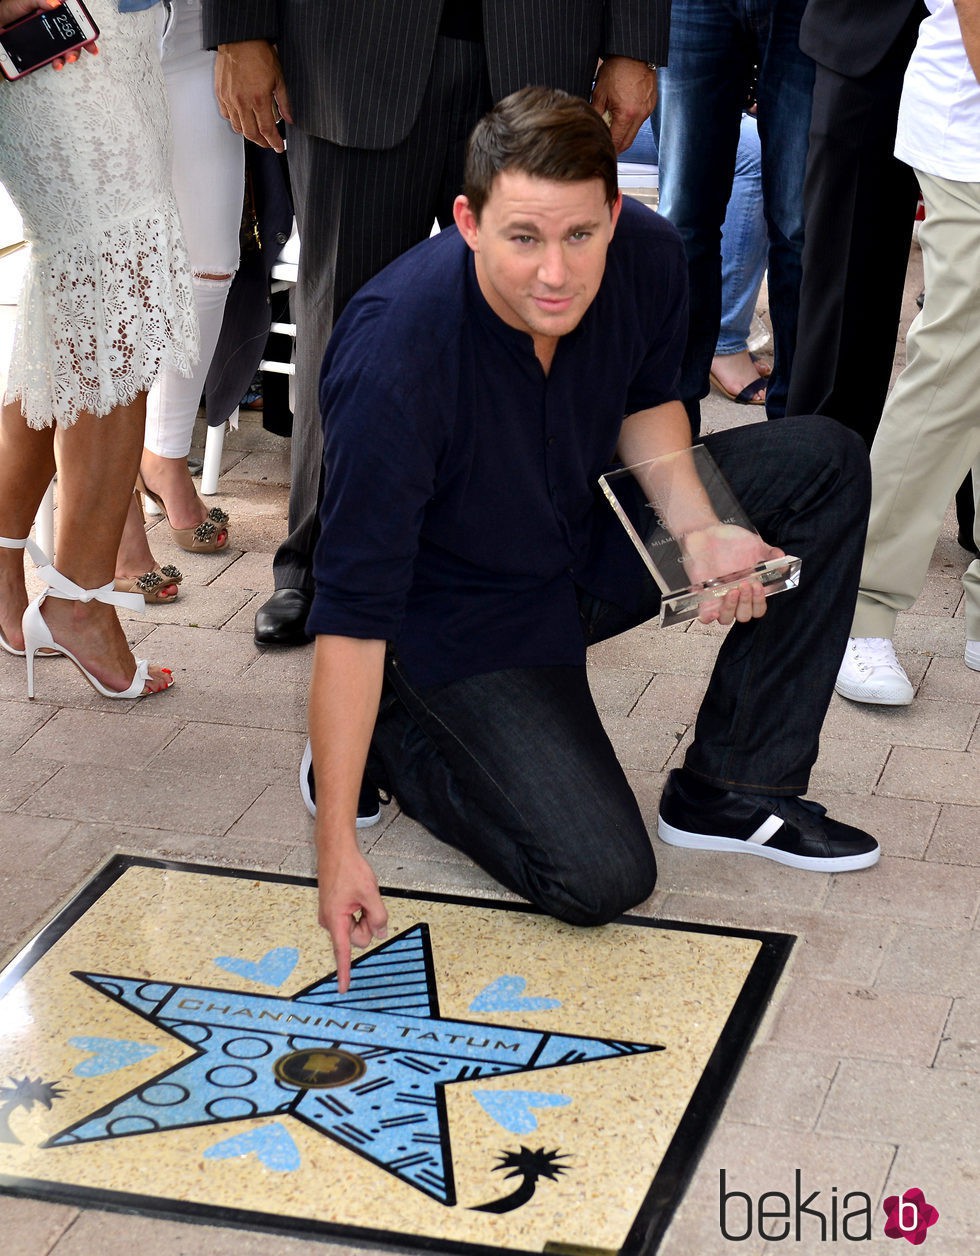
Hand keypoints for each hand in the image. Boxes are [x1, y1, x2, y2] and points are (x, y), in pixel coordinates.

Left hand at [0, 0, 97, 68]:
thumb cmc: (8, 10)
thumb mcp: (24, 2)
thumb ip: (39, 0)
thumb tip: (56, 2)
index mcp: (50, 13)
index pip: (71, 22)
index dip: (84, 31)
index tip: (91, 41)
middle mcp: (51, 27)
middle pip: (71, 40)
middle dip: (77, 49)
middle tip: (73, 54)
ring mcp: (47, 40)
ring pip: (63, 52)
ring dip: (66, 58)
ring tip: (62, 61)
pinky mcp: (40, 51)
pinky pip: (51, 59)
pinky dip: (56, 63)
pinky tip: (55, 64)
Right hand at [214, 39, 292, 151]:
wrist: (240, 38)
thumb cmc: (259, 54)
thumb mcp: (279, 78)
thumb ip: (284, 102)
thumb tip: (289, 119)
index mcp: (259, 100)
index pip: (267, 130)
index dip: (274, 142)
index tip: (279, 147)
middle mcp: (242, 102)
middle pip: (251, 134)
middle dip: (262, 142)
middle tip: (269, 142)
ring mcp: (229, 98)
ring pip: (238, 127)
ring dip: (249, 133)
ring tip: (257, 132)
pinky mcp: (220, 93)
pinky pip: (227, 115)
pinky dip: (235, 121)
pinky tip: (242, 118)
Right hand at [317, 842, 387, 992]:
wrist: (335, 851)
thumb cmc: (348, 869)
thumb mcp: (370, 893)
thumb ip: (378, 916)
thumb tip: (381, 933)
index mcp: (335, 920)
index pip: (342, 951)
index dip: (345, 971)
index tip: (344, 989)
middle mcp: (330, 921)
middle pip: (358, 938)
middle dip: (367, 924)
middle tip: (367, 902)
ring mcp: (332, 916)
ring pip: (356, 927)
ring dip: (364, 915)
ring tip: (360, 895)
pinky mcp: (335, 910)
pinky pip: (352, 918)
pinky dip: (359, 910)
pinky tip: (357, 895)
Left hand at [591, 56, 656, 152]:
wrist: (634, 52)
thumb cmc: (616, 69)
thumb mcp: (599, 93)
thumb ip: (596, 115)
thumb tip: (594, 129)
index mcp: (626, 115)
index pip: (616, 142)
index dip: (607, 147)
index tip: (600, 148)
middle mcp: (640, 116)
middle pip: (627, 143)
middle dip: (615, 146)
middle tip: (605, 144)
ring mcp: (647, 111)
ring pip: (633, 133)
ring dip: (622, 134)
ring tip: (612, 125)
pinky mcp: (650, 105)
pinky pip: (639, 121)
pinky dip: (630, 122)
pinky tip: (622, 113)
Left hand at [680, 523, 784, 625]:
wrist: (708, 532)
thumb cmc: (732, 541)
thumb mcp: (755, 545)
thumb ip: (771, 554)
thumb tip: (783, 560)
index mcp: (749, 590)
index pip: (758, 609)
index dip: (759, 602)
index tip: (758, 585)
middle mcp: (735, 597)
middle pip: (744, 616)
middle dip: (747, 602)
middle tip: (745, 585)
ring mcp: (718, 599)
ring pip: (726, 619)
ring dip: (731, 608)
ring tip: (732, 590)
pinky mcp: (702, 597)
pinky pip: (704, 617)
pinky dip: (708, 618)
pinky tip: (713, 611)